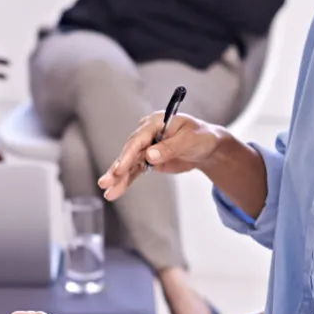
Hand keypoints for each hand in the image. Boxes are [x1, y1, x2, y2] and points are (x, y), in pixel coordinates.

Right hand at [100, 111, 221, 201]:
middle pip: (130, 152)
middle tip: (105, 181)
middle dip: (118, 168)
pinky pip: (134, 171)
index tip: (120, 169)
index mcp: (156, 122)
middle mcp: (147, 133)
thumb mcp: (189, 140)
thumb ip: (170, 147)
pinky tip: (115, 191)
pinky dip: (125, 181)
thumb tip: (150, 156)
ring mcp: (146, 147)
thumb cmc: (201, 137)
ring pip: (129, 164)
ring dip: (118, 178)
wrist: (207, 146)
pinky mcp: (147, 160)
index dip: (128, 154)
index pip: (139, 139)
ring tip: (107, 191)